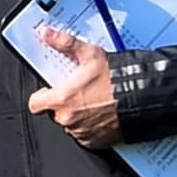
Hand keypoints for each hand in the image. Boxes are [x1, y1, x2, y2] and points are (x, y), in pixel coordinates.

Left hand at [27, 27, 120, 148]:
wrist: (142, 99)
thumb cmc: (117, 79)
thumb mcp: (90, 54)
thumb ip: (64, 43)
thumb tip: (47, 34)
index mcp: (63, 99)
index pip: (34, 104)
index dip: (41, 95)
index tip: (49, 89)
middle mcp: (69, 119)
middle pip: (54, 112)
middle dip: (63, 102)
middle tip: (79, 91)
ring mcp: (81, 133)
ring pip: (70, 123)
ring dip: (77, 115)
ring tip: (93, 101)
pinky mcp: (94, 142)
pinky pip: (84, 135)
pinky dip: (89, 126)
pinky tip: (100, 113)